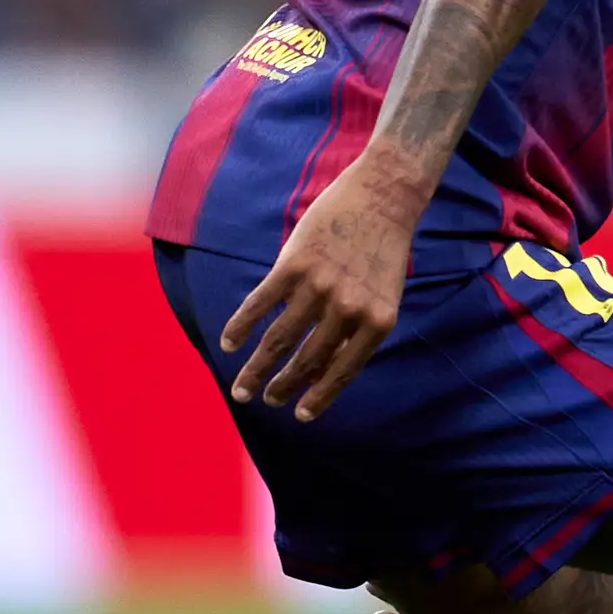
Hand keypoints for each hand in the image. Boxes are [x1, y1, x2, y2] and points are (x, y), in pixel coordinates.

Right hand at [220, 160, 415, 420]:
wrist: (384, 197)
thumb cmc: (383, 251)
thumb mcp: (383, 296)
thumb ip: (357, 330)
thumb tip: (322, 368)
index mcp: (377, 323)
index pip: (342, 371)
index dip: (320, 397)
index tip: (300, 416)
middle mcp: (348, 309)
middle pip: (306, 360)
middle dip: (282, 386)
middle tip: (264, 400)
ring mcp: (320, 287)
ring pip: (279, 339)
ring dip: (256, 367)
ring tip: (243, 387)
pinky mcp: (294, 264)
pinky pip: (261, 303)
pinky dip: (241, 325)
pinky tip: (228, 343)